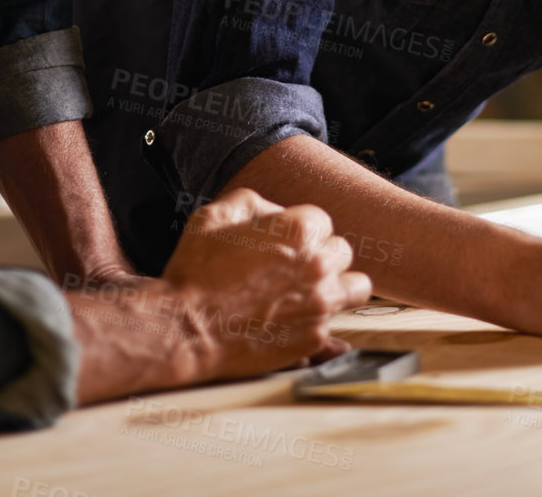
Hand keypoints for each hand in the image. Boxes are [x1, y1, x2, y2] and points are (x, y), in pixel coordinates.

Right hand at [161, 187, 371, 379]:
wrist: (185, 328)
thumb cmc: (195, 273)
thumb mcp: (212, 217)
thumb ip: (251, 202)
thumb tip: (272, 211)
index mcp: (299, 231)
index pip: (322, 221)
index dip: (300, 231)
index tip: (282, 244)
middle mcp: (318, 265)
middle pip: (342, 252)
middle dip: (320, 256)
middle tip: (293, 268)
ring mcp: (321, 304)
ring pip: (356, 287)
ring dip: (337, 286)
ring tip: (310, 292)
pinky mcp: (315, 338)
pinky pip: (337, 327)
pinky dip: (320, 323)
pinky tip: (298, 321)